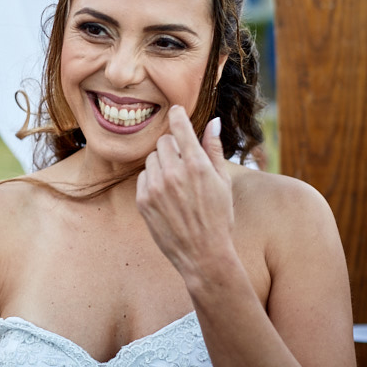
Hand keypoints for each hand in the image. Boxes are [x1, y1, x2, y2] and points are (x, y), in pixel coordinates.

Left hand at [136, 106, 234, 279]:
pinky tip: (167, 196)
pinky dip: (153, 181)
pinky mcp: (143, 200)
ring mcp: (156, 187)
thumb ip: (214, 149)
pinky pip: (143, 177)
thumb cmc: (218, 218)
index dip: (177, 116)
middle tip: (183, 163)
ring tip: (177, 183)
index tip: (176, 112)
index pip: (180, 127)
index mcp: (197, 166)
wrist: (203, 254)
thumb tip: (212, 121)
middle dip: (172, 147)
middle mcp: (174, 174)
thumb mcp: (223, 182)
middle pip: (163, 142)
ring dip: (161, 164)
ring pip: (151, 159)